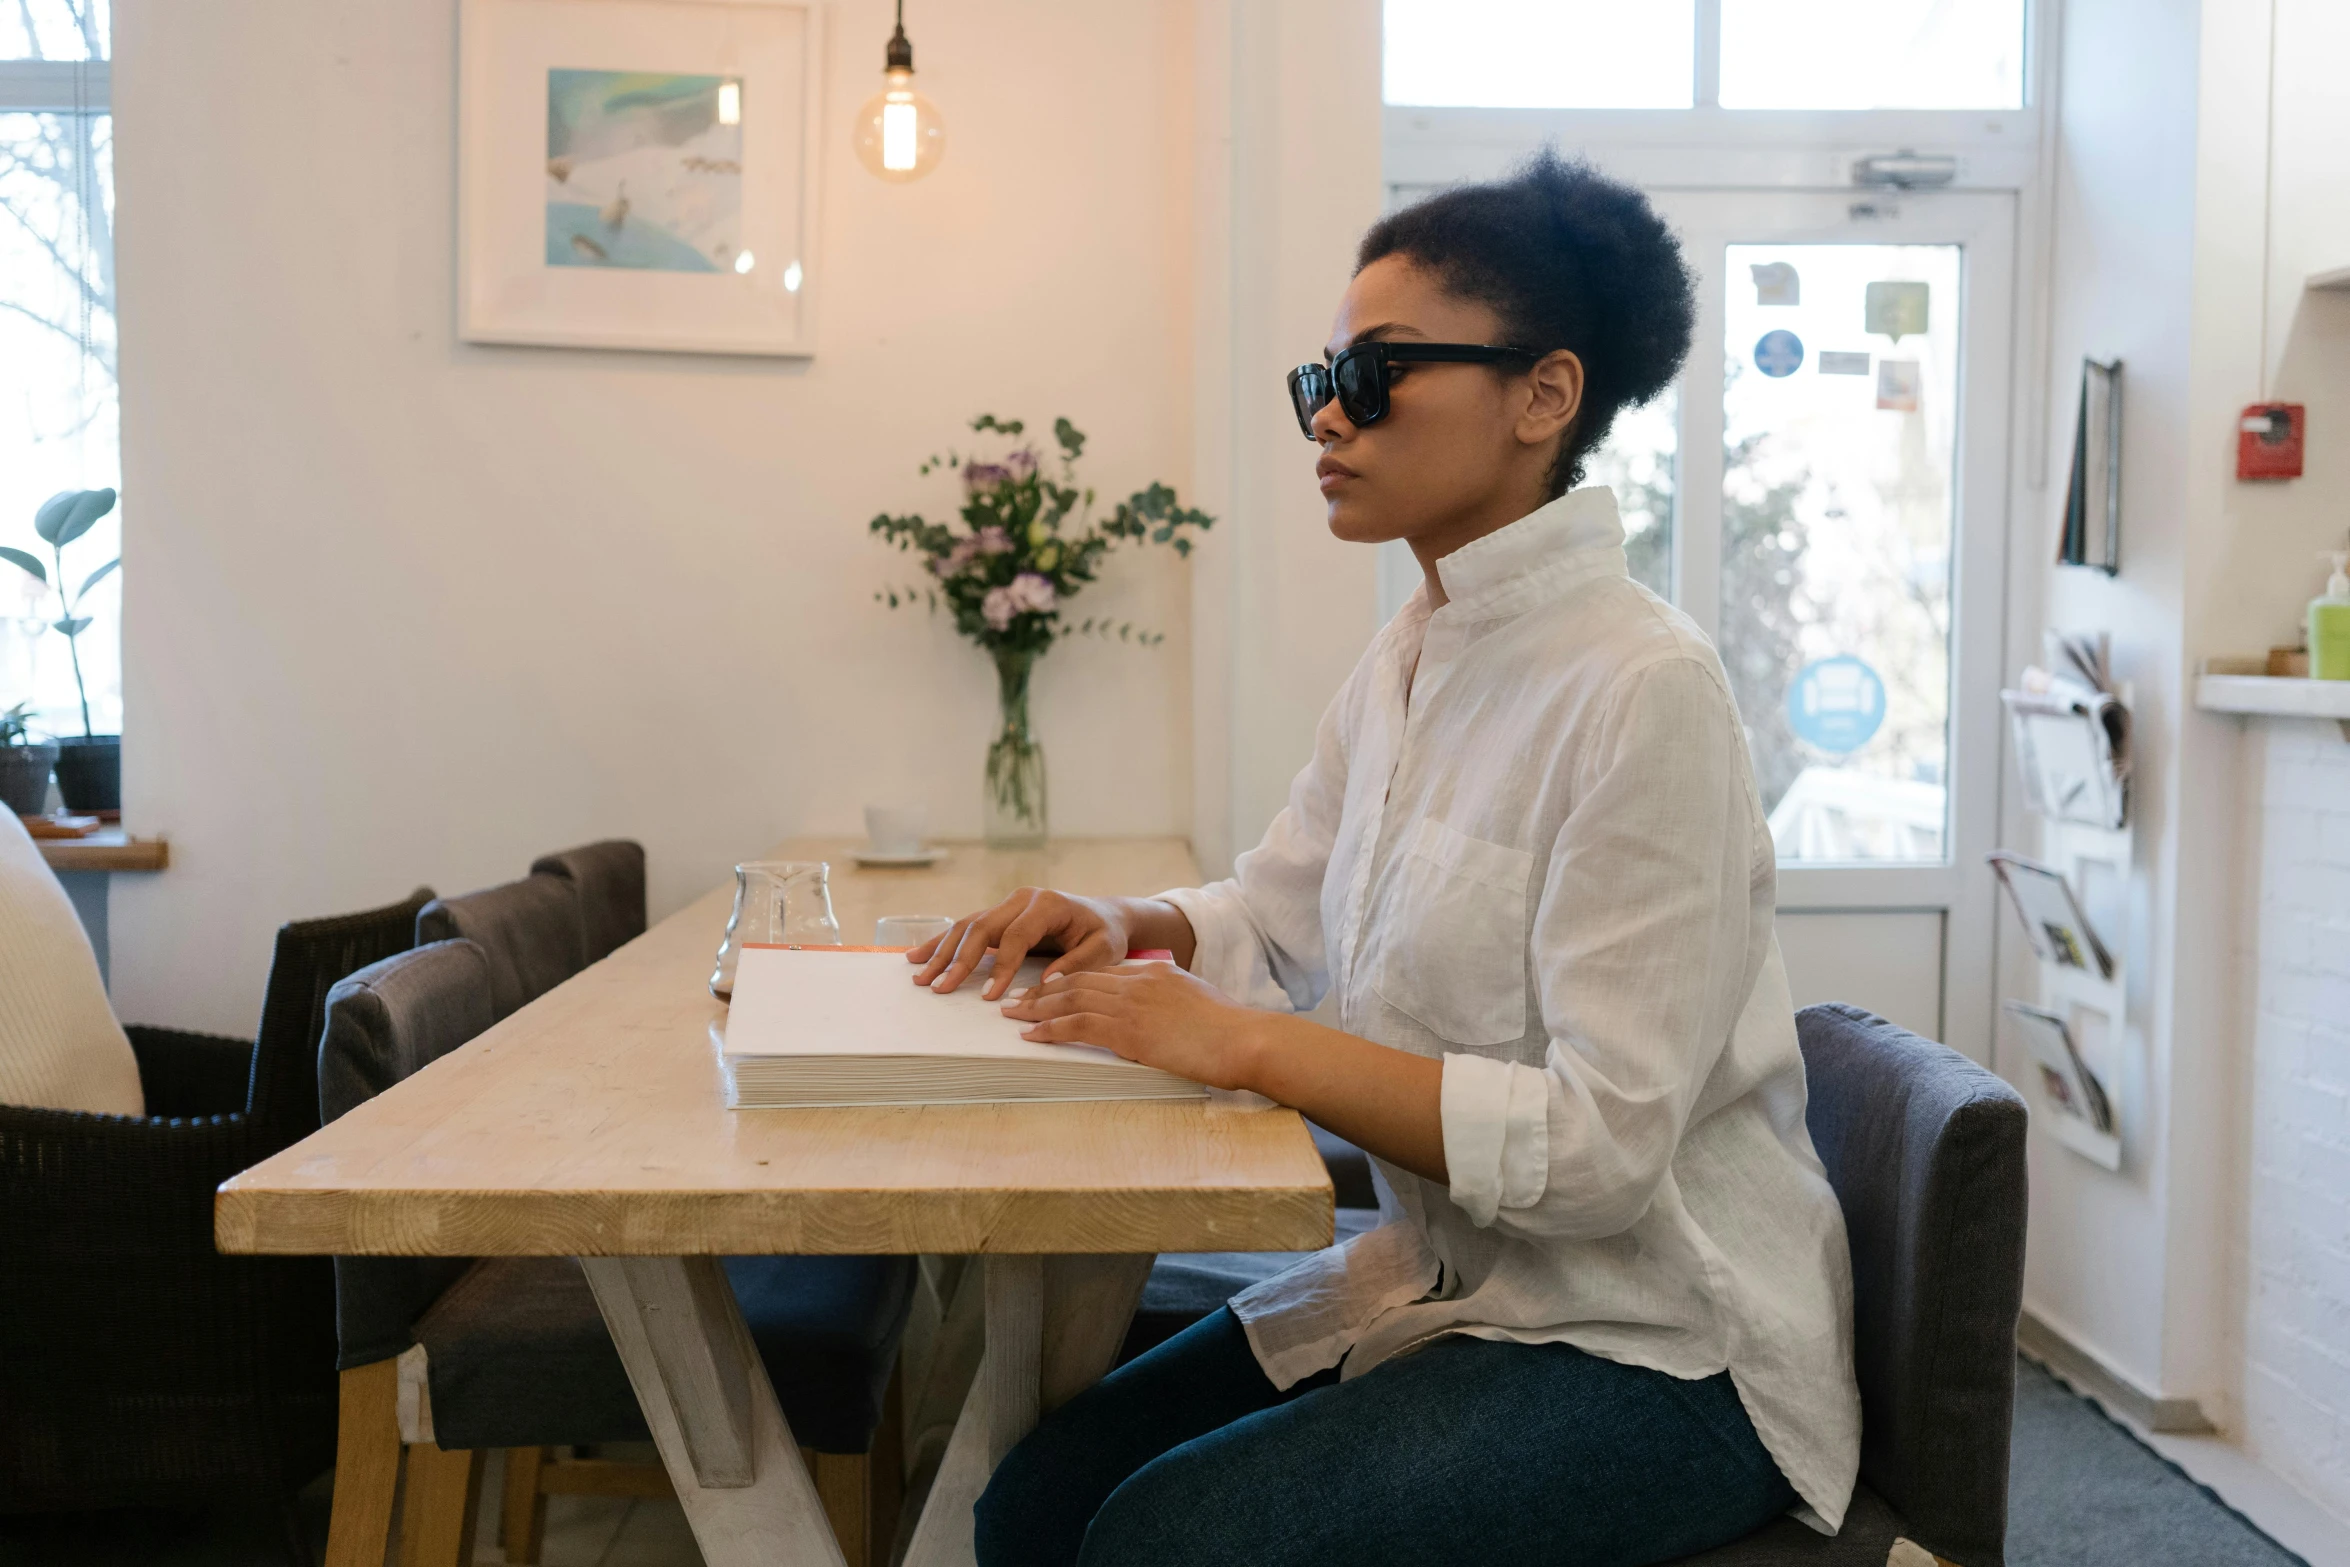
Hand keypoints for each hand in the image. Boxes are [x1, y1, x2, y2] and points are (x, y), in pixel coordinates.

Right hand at [910, 887, 1136, 1000]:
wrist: (1104, 915)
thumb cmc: (1105, 934)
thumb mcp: (1104, 950)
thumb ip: (1077, 964)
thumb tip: (1044, 983)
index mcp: (1048, 904)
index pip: (1017, 935)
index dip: (1002, 966)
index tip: (989, 996)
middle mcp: (1022, 899)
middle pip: (982, 926)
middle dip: (959, 960)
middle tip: (940, 988)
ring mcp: (1007, 904)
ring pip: (967, 925)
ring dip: (942, 951)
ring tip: (919, 976)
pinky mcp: (999, 915)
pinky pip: (967, 927)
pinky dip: (942, 942)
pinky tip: (918, 956)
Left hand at [997, 963, 1265, 1092]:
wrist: (1245, 1039)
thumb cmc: (1230, 1031)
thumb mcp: (1196, 1003)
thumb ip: (1173, 1000)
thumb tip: (1161, 1012)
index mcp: (1154, 974)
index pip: (1100, 972)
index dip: (1069, 979)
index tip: (1047, 988)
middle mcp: (1138, 982)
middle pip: (1078, 980)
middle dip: (1043, 989)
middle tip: (1016, 997)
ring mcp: (1132, 1004)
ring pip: (1070, 999)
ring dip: (1036, 1007)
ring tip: (1012, 1013)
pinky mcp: (1129, 1031)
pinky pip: (1078, 1026)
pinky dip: (1049, 1029)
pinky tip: (1031, 1035)